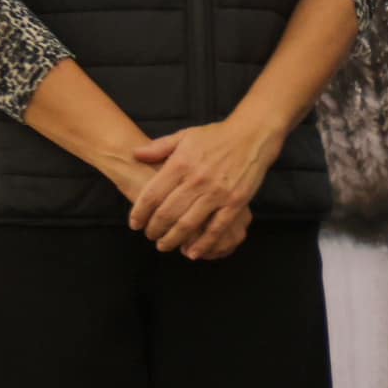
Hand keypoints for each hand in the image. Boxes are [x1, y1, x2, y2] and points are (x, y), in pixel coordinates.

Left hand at [127, 118, 283, 256]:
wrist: (252, 135)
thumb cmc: (217, 135)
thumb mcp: (185, 135)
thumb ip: (158, 147)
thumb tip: (135, 154)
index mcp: (181, 163)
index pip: (152, 195)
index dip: (139, 213)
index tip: (135, 224)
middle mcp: (197, 180)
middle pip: (167, 213)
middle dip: (154, 229)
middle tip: (150, 235)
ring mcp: (217, 193)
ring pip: (188, 224)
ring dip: (172, 239)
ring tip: (164, 245)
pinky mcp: (235, 202)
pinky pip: (216, 229)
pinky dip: (203, 244)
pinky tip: (192, 252)